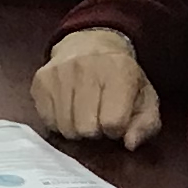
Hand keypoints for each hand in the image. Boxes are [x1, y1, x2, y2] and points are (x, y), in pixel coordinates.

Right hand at [32, 27, 162, 148]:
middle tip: (98, 118)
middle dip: (95, 131)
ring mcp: (59, 74)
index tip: (116, 120)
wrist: (89, 43)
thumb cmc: (121, 76)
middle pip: (86, 128)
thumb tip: (130, 143)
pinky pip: (47, 121)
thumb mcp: (145, 98)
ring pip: (65, 127)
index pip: (113, 122)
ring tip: (83, 114)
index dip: (116, 129)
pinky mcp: (41, 80)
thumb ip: (146, 124)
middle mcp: (86, 68)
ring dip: (76, 128)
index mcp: (118, 72)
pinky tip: (68, 109)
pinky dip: (59, 122)